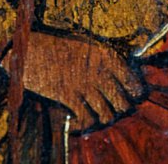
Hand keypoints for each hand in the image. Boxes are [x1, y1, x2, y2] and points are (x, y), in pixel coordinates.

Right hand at [22, 30, 144, 131]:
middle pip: (122, 102)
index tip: (133, 97)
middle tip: (116, 109)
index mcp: (106, 55)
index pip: (131, 81)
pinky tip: (79, 120)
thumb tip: (121, 71)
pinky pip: (86, 119)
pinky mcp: (68, 96)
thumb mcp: (87, 44)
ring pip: (106, 114)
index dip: (134, 92)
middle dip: (121, 109)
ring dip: (104, 117)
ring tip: (99, 115)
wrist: (32, 49)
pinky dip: (84, 124)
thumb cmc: (59, 46)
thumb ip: (104, 58)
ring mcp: (84, 85)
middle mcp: (98, 70)